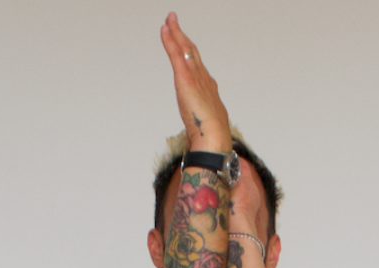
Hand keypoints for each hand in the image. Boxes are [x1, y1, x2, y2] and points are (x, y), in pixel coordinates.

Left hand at [160, 13, 229, 150]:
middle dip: (182, 35)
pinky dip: (170, 40)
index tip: (184, 42)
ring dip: (176, 32)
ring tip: (169, 19)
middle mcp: (203, 77)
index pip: (196, 64)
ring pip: (184, 48)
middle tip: (174, 21)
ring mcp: (195, 76)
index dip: (189, 51)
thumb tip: (198, 125)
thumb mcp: (205, 122)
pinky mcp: (186, 78)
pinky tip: (165, 29)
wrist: (214, 137)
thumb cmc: (211, 135)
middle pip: (191, 50)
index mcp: (208, 87)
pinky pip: (176, 54)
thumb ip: (201, 118)